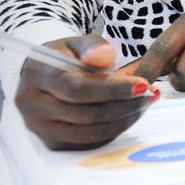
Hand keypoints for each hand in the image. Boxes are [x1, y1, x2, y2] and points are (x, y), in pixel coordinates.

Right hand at [15, 35, 157, 149]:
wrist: (41, 75)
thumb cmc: (65, 56)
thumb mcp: (78, 42)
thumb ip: (93, 47)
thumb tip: (105, 56)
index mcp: (39, 76)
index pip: (78, 88)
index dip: (114, 89)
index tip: (143, 85)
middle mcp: (33, 106)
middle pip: (86, 114)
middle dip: (126, 105)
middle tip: (151, 93)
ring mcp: (40, 128)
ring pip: (90, 132)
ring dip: (124, 119)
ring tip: (145, 103)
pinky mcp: (51, 142)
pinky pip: (88, 142)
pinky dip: (113, 130)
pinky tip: (129, 114)